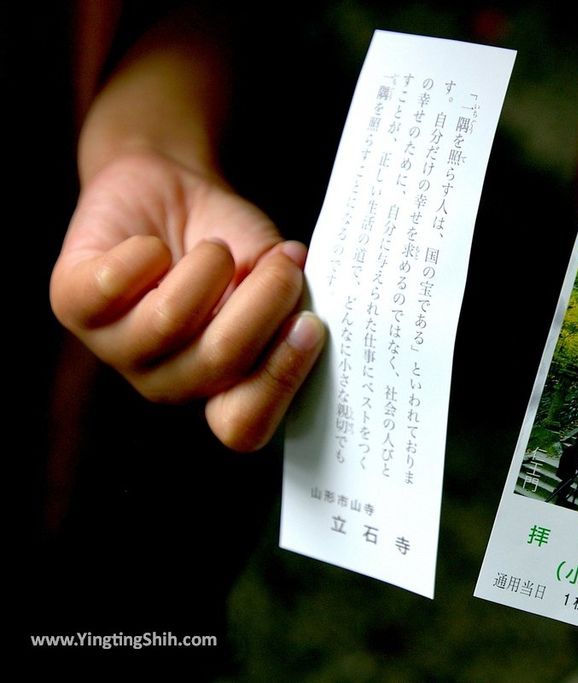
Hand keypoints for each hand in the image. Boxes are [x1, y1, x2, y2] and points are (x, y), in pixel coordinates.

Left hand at [51, 151, 325, 450]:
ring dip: (210, 268)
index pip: (242, 426)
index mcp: (219, 388)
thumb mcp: (273, 271)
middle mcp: (167, 381)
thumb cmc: (228, 238)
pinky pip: (114, 283)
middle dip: (264, 301)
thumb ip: (291, 300)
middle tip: (283, 262)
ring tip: (215, 248)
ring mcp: (117, 349)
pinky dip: (148, 251)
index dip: (278, 381)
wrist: (167, 186)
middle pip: (219, 364)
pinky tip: (155, 246)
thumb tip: (303, 311)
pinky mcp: (71, 304)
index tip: (309, 325)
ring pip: (170, 322)